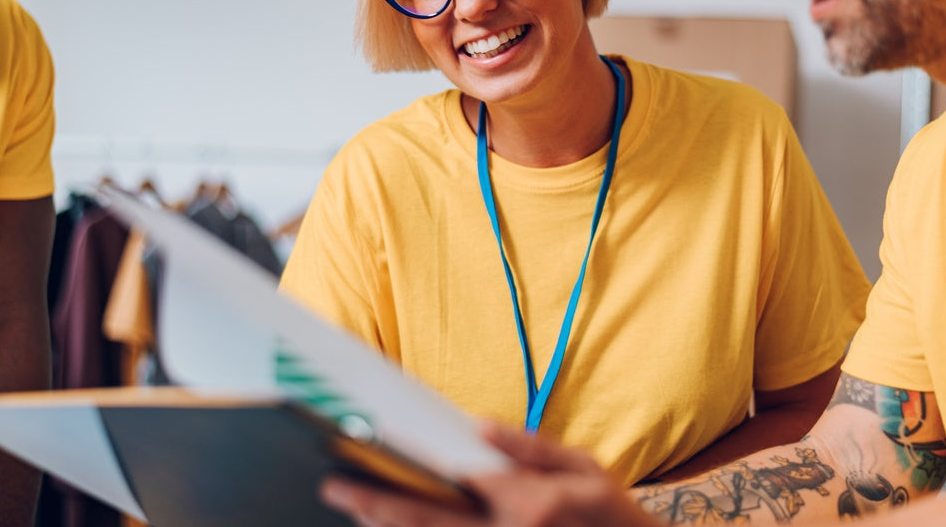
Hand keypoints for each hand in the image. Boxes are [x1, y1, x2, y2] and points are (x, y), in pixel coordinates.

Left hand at [320, 420, 660, 526]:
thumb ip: (531, 448)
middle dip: (376, 508)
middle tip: (336, 490)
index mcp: (528, 504)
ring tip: (355, 509)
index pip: (451, 487)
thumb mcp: (584, 467)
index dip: (400, 478)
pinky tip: (392, 526)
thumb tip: (480, 428)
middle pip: (428, 525)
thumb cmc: (609, 513)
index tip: (358, 463)